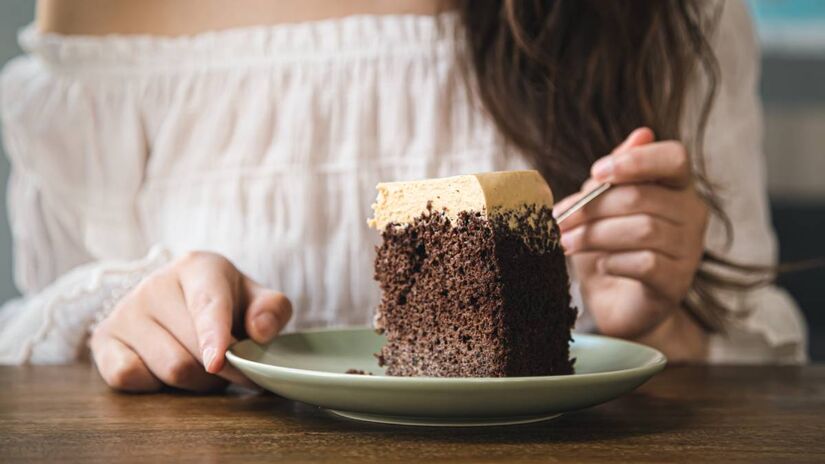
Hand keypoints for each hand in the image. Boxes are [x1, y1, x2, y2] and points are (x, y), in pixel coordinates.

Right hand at [90, 251, 291, 391]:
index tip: (218, 361)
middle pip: (192, 352)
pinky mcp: (103, 338)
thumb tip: (260, 331)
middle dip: (221, 372)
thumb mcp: (255, 297)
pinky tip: (166, 366)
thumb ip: (272, 310)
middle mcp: (155, 284)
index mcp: (198, 267)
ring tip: (204, 365)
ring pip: (168, 369)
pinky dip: (155, 385)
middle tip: (234, 367)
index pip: (207, 304)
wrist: (176, 295)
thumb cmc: (224, 301)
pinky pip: (130, 377)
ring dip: (196, 382)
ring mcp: (125, 311)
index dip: (214, 335)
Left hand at [553, 128, 708, 359]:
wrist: (614, 300)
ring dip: (595, 235)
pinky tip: (601, 265)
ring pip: (642, 230)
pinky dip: (613, 262)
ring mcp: (690, 250)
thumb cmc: (608, 245)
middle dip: (592, 208)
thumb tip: (641, 133)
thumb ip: (615, 174)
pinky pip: (646, 263)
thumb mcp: (602, 204)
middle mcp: (692, 214)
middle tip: (560, 220)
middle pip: (642, 197)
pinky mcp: (678, 282)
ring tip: (567, 243)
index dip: (636, 161)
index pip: (674, 158)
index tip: (596, 173)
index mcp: (676, 186)